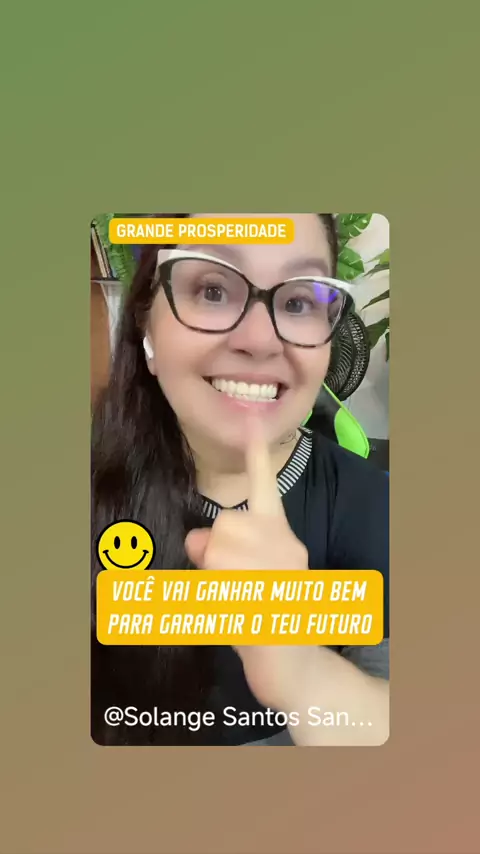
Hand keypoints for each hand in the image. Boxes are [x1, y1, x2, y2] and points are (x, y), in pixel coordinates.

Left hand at [185, 414, 309, 711]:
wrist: (300, 673)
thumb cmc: (268, 622)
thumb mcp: (240, 580)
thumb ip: (218, 553)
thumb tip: (196, 539)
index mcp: (281, 539)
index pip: (265, 492)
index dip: (256, 458)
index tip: (251, 422)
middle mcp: (287, 549)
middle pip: (224, 527)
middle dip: (212, 552)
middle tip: (227, 585)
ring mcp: (282, 577)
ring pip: (217, 554)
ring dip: (213, 580)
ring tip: (237, 605)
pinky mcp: (271, 606)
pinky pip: (220, 592)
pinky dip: (217, 609)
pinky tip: (239, 623)